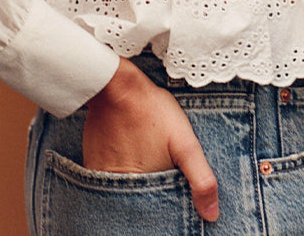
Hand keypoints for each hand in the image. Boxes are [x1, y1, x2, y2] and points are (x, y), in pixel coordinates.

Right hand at [82, 57, 219, 222]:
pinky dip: (119, 179)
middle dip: (152, 203)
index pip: (160, 216)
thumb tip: (212, 215)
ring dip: (135, 190)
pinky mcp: (92, 166)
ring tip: (144, 166)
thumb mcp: (186, 142)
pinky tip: (128, 159)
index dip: (170, 213)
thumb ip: (201, 179)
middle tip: (159, 174)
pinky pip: (107, 183)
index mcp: (145, 192)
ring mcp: (102, 180)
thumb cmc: (153, 112)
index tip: (175, 201)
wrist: (116, 87)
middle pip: (140, 209)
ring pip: (123, 196)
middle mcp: (120, 193)